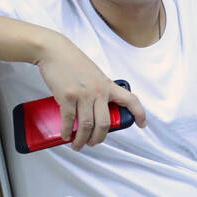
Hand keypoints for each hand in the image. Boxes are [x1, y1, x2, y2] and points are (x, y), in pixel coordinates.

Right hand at [32, 32, 146, 151]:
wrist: (54, 51)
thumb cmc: (73, 62)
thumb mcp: (95, 75)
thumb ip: (100, 89)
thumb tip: (97, 108)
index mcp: (108, 85)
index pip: (130, 100)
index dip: (139, 113)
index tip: (142, 124)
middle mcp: (98, 91)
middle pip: (104, 123)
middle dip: (99, 138)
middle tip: (93, 143)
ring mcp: (83, 95)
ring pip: (86, 126)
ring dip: (82, 140)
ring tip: (78, 144)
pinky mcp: (67, 97)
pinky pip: (69, 120)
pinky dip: (67, 131)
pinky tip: (66, 135)